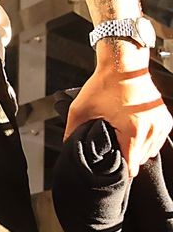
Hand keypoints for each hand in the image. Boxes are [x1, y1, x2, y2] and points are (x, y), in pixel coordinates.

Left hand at [64, 50, 171, 174]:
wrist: (124, 64)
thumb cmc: (105, 84)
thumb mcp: (80, 109)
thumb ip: (72, 132)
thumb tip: (68, 147)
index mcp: (133, 131)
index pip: (131, 167)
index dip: (118, 167)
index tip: (110, 163)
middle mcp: (151, 130)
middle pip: (139, 161)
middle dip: (126, 156)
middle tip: (113, 144)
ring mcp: (160, 125)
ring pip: (149, 152)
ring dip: (136, 149)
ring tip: (122, 135)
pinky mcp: (166, 120)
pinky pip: (156, 141)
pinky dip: (146, 140)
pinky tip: (133, 131)